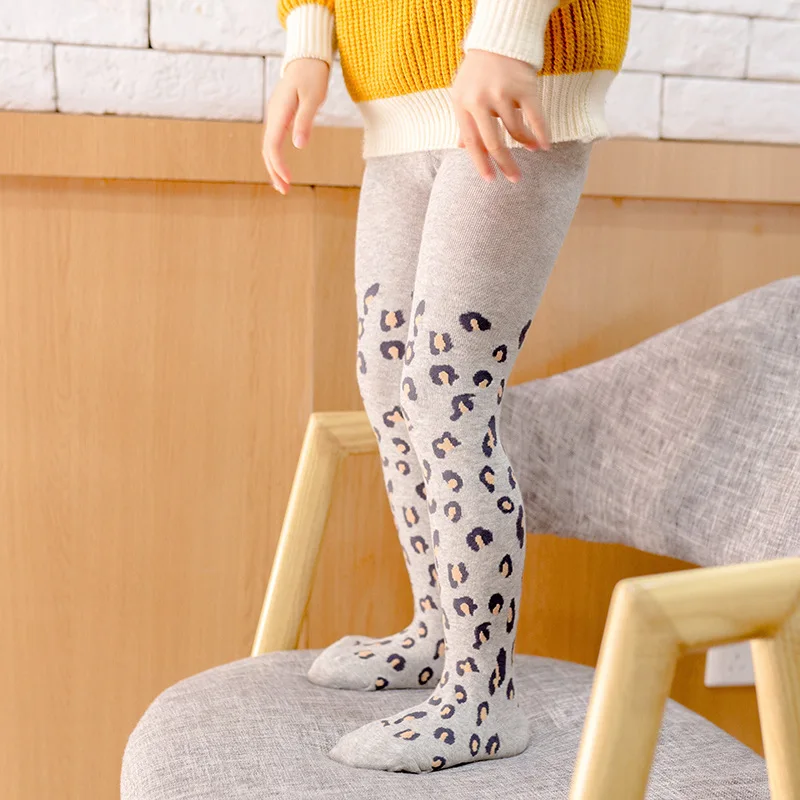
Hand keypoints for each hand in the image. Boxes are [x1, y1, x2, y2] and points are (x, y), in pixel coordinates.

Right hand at [262, 58, 328, 193]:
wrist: (307, 57)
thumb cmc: (312, 75)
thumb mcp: (313, 98)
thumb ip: (305, 121)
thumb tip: (298, 145)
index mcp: (279, 112)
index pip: (273, 145)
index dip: (278, 165)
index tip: (288, 180)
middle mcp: (273, 115)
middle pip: (267, 149)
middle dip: (274, 171)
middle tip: (284, 191)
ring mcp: (276, 116)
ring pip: (269, 146)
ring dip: (274, 167)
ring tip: (283, 185)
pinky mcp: (281, 116)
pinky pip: (275, 140)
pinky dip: (277, 156)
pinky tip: (283, 167)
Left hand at [451, 50, 549, 182]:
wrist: (499, 38)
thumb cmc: (478, 71)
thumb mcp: (463, 94)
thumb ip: (465, 121)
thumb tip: (463, 148)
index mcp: (462, 104)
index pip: (472, 142)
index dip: (481, 164)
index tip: (490, 180)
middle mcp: (481, 100)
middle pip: (494, 143)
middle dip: (505, 164)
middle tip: (514, 179)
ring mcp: (503, 92)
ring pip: (516, 130)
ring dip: (526, 143)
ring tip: (532, 149)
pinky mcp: (524, 86)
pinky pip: (535, 117)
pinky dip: (542, 133)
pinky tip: (545, 144)